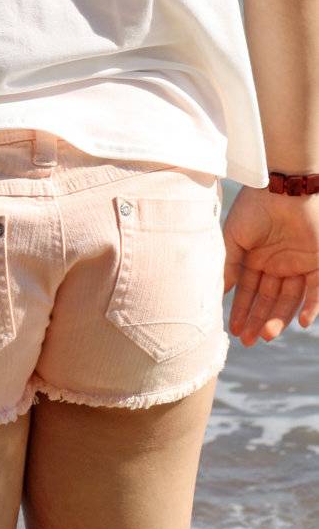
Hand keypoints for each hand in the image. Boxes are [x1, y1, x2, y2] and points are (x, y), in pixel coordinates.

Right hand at [223, 187, 318, 344]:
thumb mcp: (233, 238)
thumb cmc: (254, 208)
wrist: (282, 187)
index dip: (242, 310)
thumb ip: (228, 266)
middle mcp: (278, 265)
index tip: (233, 330)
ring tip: (266, 336)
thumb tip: (219, 294)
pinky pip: (316, 291)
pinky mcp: (318, 263)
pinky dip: (311, 307)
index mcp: (257, 258)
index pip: (249, 291)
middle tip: (248, 341)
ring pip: (290, 299)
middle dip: (258, 320)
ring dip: (279, 318)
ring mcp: (299, 264)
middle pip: (269, 299)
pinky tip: (300, 323)